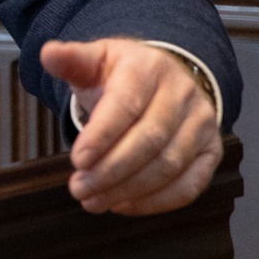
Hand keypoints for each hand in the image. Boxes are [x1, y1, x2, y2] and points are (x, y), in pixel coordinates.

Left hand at [40, 38, 221, 215]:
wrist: (163, 79)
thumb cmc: (121, 75)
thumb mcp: (95, 60)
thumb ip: (71, 60)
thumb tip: (47, 53)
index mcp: (148, 67)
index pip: (127, 103)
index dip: (103, 134)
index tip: (78, 160)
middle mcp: (182, 93)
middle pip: (150, 139)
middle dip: (112, 169)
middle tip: (79, 189)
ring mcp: (202, 123)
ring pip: (170, 165)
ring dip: (130, 189)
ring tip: (93, 201)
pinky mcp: (212, 150)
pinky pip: (191, 184)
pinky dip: (157, 202)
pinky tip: (124, 205)